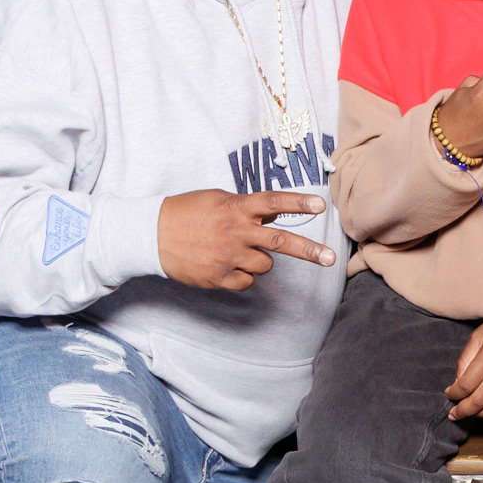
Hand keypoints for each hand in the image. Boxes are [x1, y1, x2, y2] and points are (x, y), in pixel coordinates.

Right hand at [157, 190, 334, 290]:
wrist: (151, 235)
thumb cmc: (187, 213)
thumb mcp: (218, 200)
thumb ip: (247, 208)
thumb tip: (274, 215)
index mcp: (235, 208)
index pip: (272, 202)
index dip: (297, 203)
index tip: (320, 204)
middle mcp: (235, 231)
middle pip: (280, 241)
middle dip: (309, 250)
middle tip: (331, 258)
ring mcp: (227, 256)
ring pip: (265, 265)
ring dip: (258, 260)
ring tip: (236, 251)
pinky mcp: (217, 277)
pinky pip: (246, 282)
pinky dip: (242, 276)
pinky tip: (225, 265)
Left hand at [445, 304, 482, 419]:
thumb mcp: (480, 334)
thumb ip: (466, 358)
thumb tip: (457, 381)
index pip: (466, 384)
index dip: (454, 394)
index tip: (449, 394)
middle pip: (479, 400)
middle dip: (462, 411)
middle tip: (454, 414)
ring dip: (478, 414)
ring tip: (468, 414)